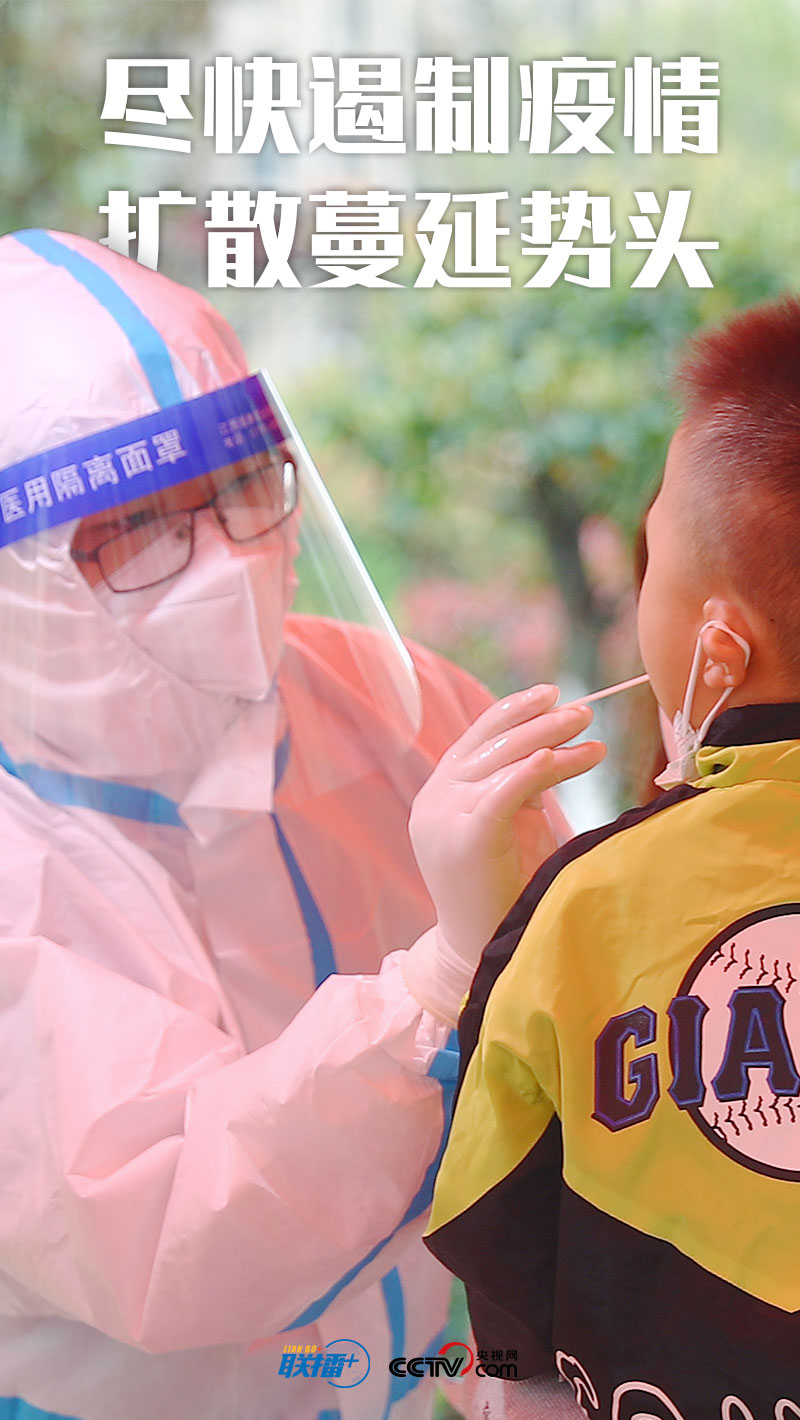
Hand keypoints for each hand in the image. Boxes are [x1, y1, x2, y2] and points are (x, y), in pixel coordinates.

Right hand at [409, 684, 604, 965]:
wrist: (479, 952)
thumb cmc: (504, 889)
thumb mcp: (511, 824)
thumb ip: (518, 784)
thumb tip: (553, 742)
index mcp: (441, 792)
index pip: (477, 737)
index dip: (514, 710)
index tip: (551, 694)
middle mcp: (434, 800)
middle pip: (491, 743)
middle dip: (539, 722)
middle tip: (583, 711)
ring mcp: (443, 819)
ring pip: (500, 762)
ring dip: (549, 742)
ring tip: (590, 734)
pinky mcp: (462, 841)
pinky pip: (499, 793)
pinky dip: (531, 772)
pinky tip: (562, 759)